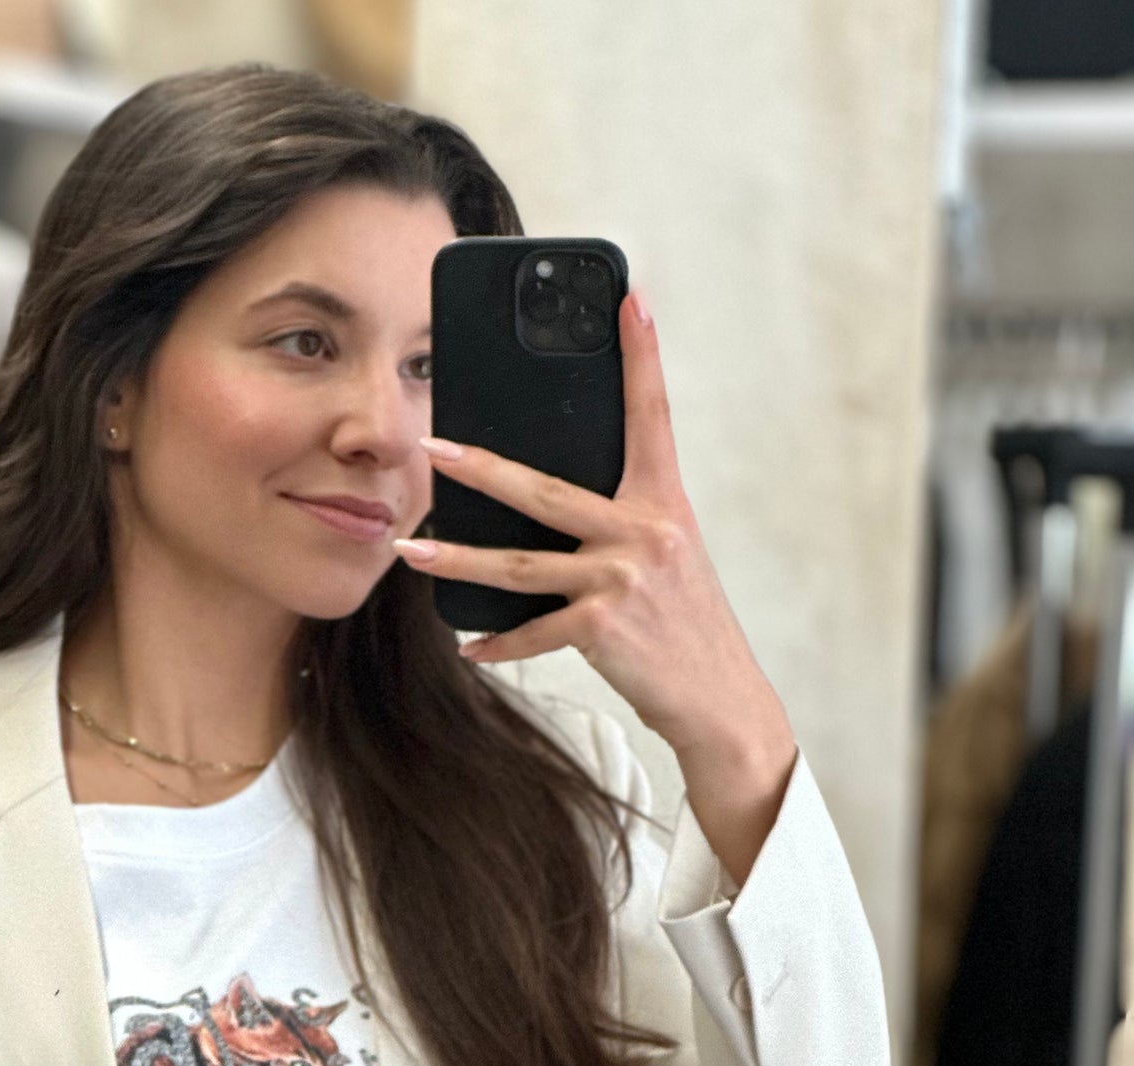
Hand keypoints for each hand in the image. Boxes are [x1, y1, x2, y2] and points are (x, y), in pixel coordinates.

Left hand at [391, 286, 798, 883]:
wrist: (721, 699)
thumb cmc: (684, 627)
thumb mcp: (666, 559)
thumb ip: (621, 524)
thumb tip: (555, 504)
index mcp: (664, 502)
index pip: (650, 415)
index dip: (641, 355)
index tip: (630, 298)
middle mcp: (645, 531)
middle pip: (544, 491)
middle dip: (481, 468)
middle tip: (431, 447)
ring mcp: (623, 578)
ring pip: (520, 565)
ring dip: (458, 562)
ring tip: (412, 550)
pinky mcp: (605, 627)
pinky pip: (535, 631)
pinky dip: (500, 643)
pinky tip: (470, 648)